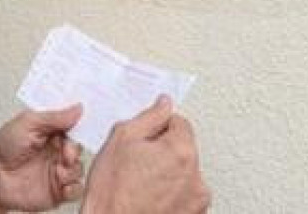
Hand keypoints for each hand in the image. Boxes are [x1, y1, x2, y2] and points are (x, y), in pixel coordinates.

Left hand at [0, 105, 83, 212]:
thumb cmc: (4, 147)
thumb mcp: (27, 123)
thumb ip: (53, 117)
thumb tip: (77, 108)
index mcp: (51, 131)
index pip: (74, 127)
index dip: (79, 128)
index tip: (80, 128)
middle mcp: (57, 150)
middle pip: (78, 148)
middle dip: (75, 150)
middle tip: (66, 152)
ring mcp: (58, 170)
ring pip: (79, 168)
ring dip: (73, 169)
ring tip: (59, 170)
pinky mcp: (58, 190)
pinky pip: (76, 190)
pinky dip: (74, 188)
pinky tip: (62, 185)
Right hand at [81, 96, 209, 213]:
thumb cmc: (112, 192)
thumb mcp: (121, 139)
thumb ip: (149, 117)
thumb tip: (164, 105)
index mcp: (181, 152)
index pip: (180, 122)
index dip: (158, 126)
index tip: (145, 137)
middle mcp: (196, 177)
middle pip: (183, 149)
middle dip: (163, 151)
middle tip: (137, 162)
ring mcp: (196, 202)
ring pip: (184, 173)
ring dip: (168, 174)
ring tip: (142, 184)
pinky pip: (184, 196)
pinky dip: (171, 195)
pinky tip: (149, 198)